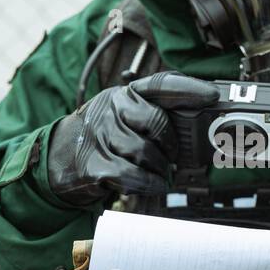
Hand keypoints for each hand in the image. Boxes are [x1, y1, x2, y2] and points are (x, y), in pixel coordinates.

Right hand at [45, 71, 218, 205]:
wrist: (57, 157)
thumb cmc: (102, 137)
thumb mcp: (123, 117)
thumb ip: (153, 116)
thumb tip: (196, 126)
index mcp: (124, 95)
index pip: (161, 84)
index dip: (189, 89)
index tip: (212, 96)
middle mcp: (110, 109)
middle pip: (156, 122)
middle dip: (171, 145)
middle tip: (173, 158)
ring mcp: (100, 135)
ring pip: (145, 152)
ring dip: (159, 169)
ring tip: (159, 174)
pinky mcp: (94, 164)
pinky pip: (132, 175)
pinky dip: (148, 184)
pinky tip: (152, 185)